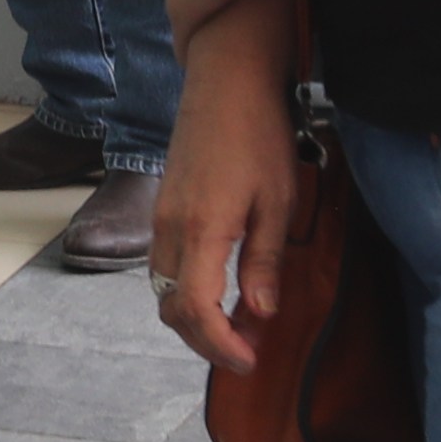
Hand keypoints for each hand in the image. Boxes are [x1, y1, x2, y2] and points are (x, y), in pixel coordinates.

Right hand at [146, 13, 306, 379]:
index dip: (220, 346)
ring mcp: (162, 218)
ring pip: (164, 289)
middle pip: (172, 309)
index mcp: (202, 230)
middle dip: (206, 341)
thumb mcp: (278, 201)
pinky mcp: (164, 207)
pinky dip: (188, 290)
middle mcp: (171, 229)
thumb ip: (265, 260)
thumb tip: (260, 312)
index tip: (249, 360)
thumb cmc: (259, 134)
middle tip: (248, 351)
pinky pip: (165, 266)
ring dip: (196, 318)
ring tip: (239, 324)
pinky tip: (222, 287)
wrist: (226, 81)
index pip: (197, 310)